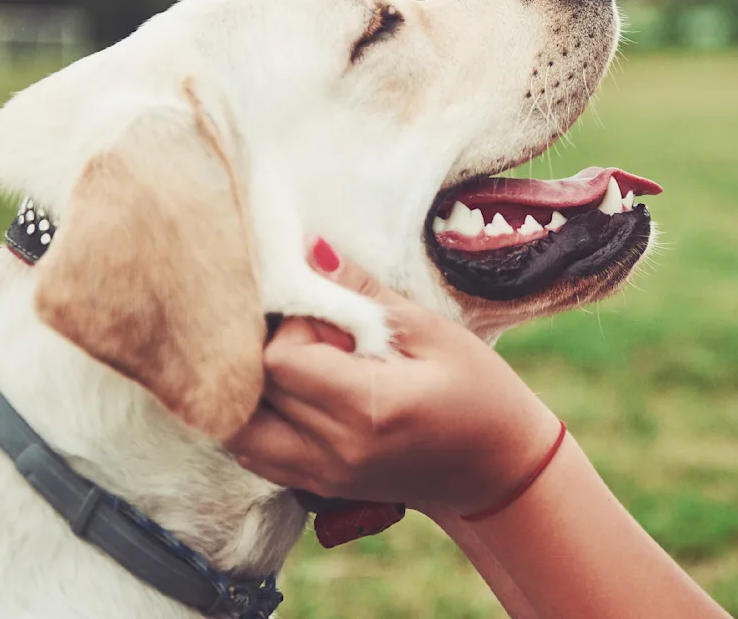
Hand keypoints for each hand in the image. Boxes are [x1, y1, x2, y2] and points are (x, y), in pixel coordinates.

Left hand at [226, 239, 563, 516]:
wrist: (498, 470)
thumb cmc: (480, 393)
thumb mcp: (434, 332)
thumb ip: (365, 294)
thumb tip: (310, 250)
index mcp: (370, 407)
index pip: (280, 357)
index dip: (294, 323)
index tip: (329, 314)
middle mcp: (337, 449)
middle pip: (254, 388)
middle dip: (271, 348)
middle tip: (317, 334)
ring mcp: (322, 475)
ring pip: (239, 426)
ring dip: (255, 387)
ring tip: (301, 364)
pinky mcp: (316, 486)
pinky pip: (253, 452)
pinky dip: (259, 418)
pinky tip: (297, 394)